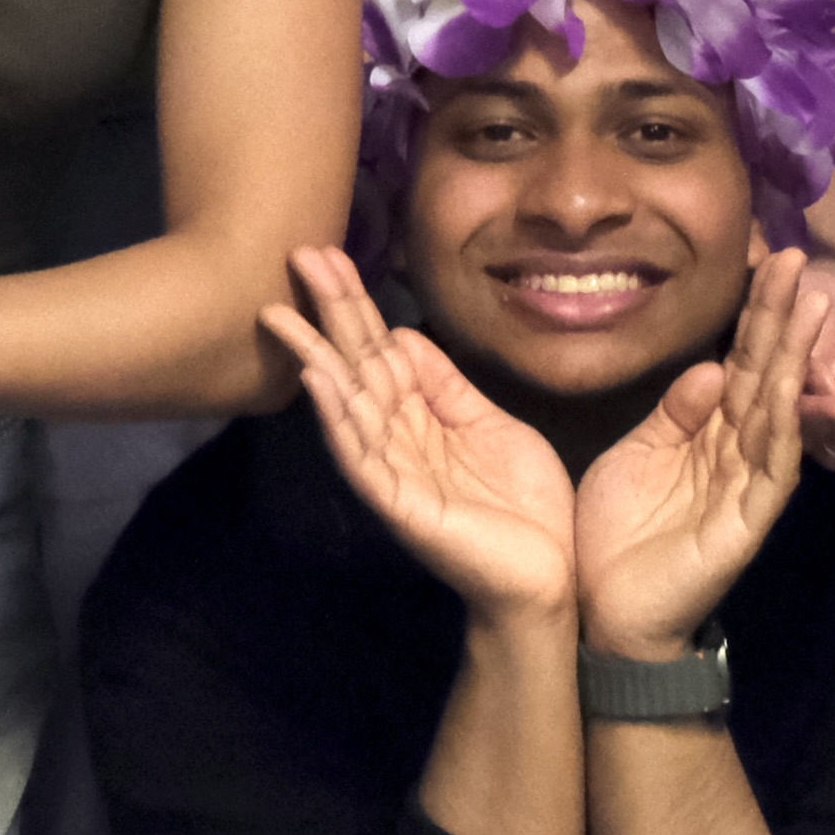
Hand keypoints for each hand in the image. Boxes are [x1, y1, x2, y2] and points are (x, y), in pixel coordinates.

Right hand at [262, 246, 580, 625]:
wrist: (551, 580)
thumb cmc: (526, 506)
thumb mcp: (488, 422)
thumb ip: (444, 383)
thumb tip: (400, 333)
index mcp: (420, 415)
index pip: (378, 346)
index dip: (355, 301)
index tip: (326, 253)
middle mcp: (396, 438)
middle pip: (355, 363)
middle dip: (327, 311)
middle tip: (297, 255)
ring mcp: (393, 472)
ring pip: (346, 404)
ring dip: (315, 357)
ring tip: (283, 316)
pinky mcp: (400, 505)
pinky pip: (361, 456)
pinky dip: (337, 418)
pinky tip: (318, 382)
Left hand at [576, 248, 825, 658]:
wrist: (607, 614)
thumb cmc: (618, 533)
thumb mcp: (638, 453)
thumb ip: (674, 413)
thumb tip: (709, 366)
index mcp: (708, 430)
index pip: (739, 359)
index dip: (757, 312)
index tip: (772, 258)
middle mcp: (737, 449)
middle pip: (765, 372)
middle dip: (783, 316)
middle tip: (800, 261)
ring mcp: (747, 484)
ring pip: (777, 409)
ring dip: (793, 359)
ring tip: (812, 307)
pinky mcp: (747, 521)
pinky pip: (772, 468)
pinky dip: (783, 429)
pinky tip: (791, 392)